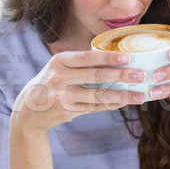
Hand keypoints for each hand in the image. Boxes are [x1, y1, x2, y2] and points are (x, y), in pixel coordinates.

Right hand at [12, 50, 145, 130]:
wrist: (29, 108)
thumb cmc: (52, 82)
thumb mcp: (60, 67)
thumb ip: (82, 63)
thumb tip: (117, 59)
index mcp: (60, 61)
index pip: (87, 57)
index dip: (108, 58)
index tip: (128, 57)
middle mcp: (59, 77)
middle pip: (95, 76)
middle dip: (121, 76)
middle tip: (140, 75)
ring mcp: (62, 96)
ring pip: (97, 95)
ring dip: (121, 95)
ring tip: (139, 95)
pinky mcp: (67, 111)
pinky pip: (93, 108)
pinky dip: (110, 105)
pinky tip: (124, 102)